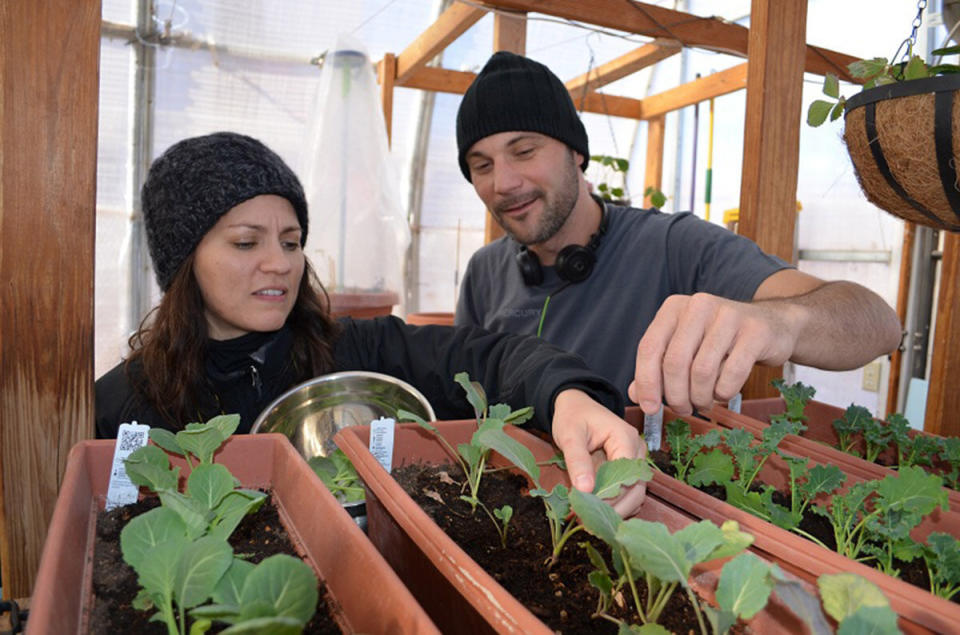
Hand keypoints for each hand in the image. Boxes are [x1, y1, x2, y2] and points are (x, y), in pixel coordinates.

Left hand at [551, 388, 646, 516]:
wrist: (576, 406)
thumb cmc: (573, 417)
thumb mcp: (570, 435)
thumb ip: (577, 461)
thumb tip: (585, 490)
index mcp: (625, 438)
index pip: (625, 476)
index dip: (609, 496)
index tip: (588, 509)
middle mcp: (637, 450)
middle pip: (636, 489)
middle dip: (615, 509)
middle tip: (589, 523)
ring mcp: (635, 461)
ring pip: (635, 494)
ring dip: (616, 510)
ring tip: (591, 522)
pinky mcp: (628, 470)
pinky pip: (628, 492)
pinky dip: (615, 505)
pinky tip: (596, 513)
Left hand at [629, 293, 797, 415]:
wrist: (772, 325)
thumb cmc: (720, 341)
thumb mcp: (686, 348)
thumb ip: (658, 368)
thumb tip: (637, 395)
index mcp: (674, 308)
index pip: (649, 347)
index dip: (646, 382)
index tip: (649, 407)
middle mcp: (698, 306)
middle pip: (674, 363)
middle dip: (675, 396)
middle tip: (682, 409)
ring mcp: (728, 316)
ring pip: (701, 371)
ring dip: (700, 397)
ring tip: (703, 402)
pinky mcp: (755, 331)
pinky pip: (732, 374)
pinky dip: (724, 392)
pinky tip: (723, 393)